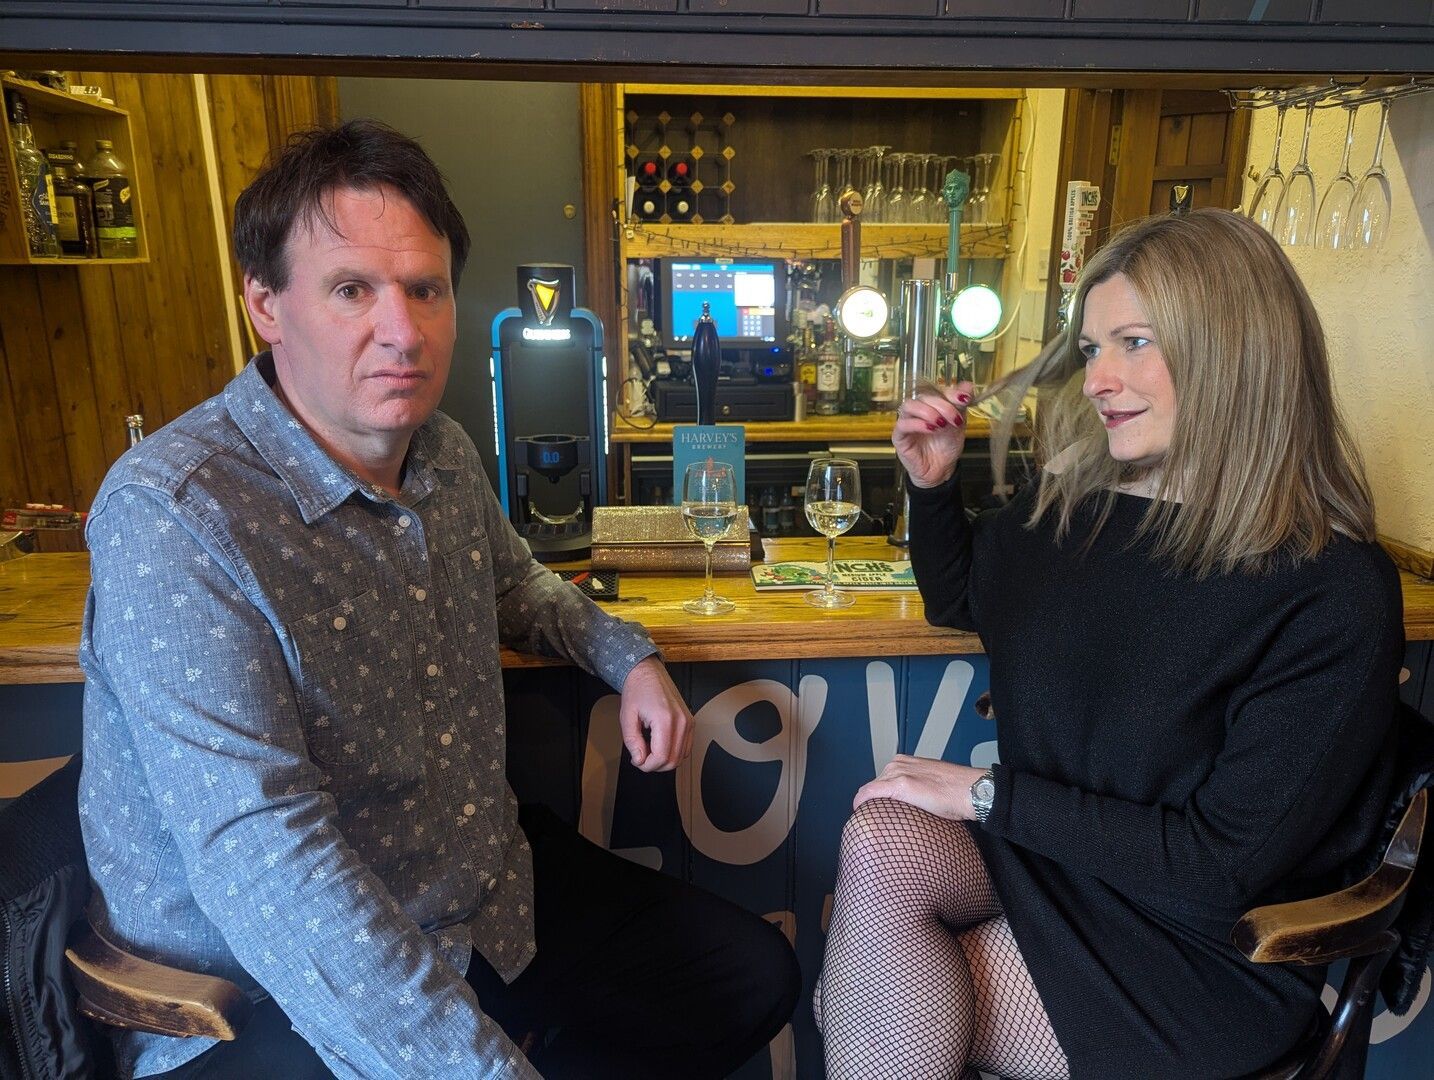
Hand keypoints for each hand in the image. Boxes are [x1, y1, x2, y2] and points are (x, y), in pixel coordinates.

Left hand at [619, 656, 693, 771]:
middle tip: (640, 757)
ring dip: (664, 760)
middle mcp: (681, 721)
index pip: (662, 757)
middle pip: (673, 761)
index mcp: (665, 719)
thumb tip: (639, 760)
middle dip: (655, 765)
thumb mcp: (627, 717)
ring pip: (681, 757)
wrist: (647, 673)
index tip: (636, 761)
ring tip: (649, 749)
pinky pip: (685, 747)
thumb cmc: (637, 690)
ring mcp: (688, 722)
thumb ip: (632, 741)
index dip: (647, 766)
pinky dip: (673, 752)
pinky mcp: (690, 722)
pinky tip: (659, 745)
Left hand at [853, 754, 986, 820]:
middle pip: (875, 786)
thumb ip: (916, 789)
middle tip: (878, 818)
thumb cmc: (956, 791)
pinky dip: (862, 802)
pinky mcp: (899, 785)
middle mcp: (898, 764)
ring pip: (871, 790)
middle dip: (874, 802)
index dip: (877, 797)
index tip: (877, 809)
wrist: (969, 791)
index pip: (881, 780)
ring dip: (871, 804)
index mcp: (905, 762)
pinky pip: (869, 793)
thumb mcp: (930, 783)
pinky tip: (859, 812)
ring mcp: (897, 773)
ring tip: (875, 820)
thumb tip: (909, 805)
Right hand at [892, 380, 973, 488]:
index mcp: (932, 405)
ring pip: (909, 406)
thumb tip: (968, 385)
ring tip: (941, 424)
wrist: (941, 470)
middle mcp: (918, 410)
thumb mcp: (959, 424)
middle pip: (924, 397)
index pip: (937, 390)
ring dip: (927, 411)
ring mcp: (906, 422)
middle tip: (955, 419)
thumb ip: (961, 405)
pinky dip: (917, 424)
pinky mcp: (899, 436)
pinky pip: (903, 424)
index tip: (964, 398)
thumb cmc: (946, 447)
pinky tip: (931, 429)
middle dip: (942, 406)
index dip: (951, 392)